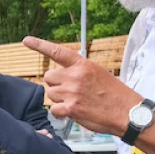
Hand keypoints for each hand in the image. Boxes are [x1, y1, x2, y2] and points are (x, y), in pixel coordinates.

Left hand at [23, 37, 141, 134]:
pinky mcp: (71, 108)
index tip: (26, 40)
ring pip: (50, 93)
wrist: (127, 112)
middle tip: (70, 90)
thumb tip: (65, 76)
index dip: (39, 45)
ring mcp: (72, 92)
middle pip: (49, 77)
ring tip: (76, 101)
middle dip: (56, 84)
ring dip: (58, 98)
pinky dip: (60, 112)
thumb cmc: (115, 94)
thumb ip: (80, 71)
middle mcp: (75, 76)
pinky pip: (54, 109)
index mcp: (83, 65)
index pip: (57, 52)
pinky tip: (71, 112)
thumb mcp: (99, 73)